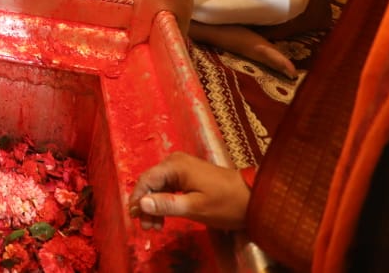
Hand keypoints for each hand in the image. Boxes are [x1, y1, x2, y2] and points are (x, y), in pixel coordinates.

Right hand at [128, 152, 249, 231]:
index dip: (137, 198)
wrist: (253, 198)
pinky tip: (165, 216)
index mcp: (175, 166)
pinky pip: (169, 186)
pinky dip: (165, 201)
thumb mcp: (195, 207)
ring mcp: (182, 167)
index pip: (146, 180)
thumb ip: (167, 204)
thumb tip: (141, 203)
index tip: (135, 217)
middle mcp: (175, 161)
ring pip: (159, 185)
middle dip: (146, 204)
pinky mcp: (188, 174)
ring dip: (155, 204)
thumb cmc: (225, 203)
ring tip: (155, 226)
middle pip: (151, 182)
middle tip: (147, 227)